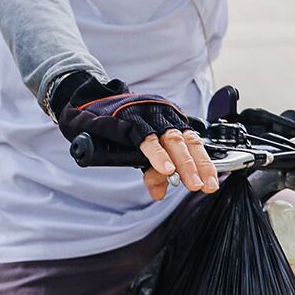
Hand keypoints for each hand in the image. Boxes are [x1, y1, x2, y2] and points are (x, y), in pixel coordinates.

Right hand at [55, 75, 215, 195]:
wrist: (82, 101)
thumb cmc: (111, 124)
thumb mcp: (135, 151)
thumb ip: (150, 169)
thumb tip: (160, 192)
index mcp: (165, 119)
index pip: (191, 142)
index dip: (203, 163)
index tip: (211, 183)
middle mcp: (159, 115)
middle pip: (187, 141)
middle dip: (199, 166)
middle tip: (205, 186)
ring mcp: (144, 116)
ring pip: (172, 139)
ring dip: (183, 163)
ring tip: (191, 183)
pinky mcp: (127, 121)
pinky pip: (145, 139)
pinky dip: (157, 155)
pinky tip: (165, 169)